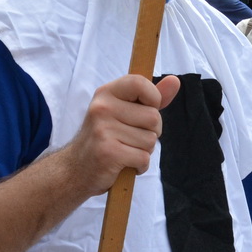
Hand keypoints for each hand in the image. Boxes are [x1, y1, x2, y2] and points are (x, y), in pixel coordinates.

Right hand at [55, 74, 182, 196]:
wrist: (76, 170)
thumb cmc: (105, 138)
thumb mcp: (123, 112)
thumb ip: (151, 98)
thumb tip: (175, 81)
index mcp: (106, 93)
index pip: (139, 82)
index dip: (153, 98)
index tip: (146, 110)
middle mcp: (102, 108)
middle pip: (153, 117)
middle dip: (151, 133)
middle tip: (131, 139)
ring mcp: (103, 130)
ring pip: (150, 140)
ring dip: (144, 151)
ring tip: (126, 151)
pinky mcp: (108, 153)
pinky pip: (143, 158)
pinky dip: (140, 166)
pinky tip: (125, 165)